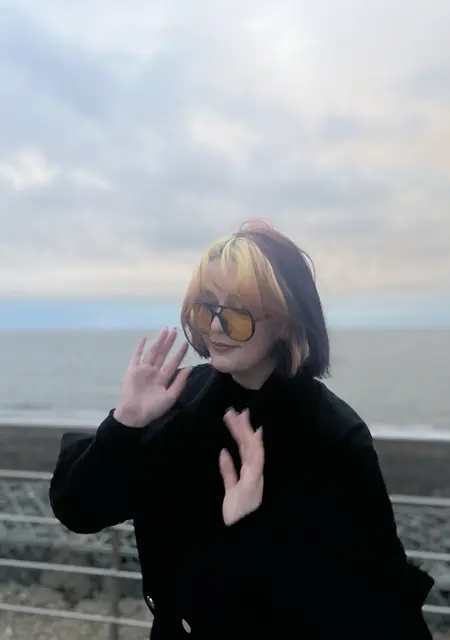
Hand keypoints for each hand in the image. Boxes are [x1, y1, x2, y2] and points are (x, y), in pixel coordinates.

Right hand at [114, 328, 190, 427]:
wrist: (134, 415)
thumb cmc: (153, 409)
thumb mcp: (170, 397)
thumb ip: (179, 382)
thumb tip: (189, 368)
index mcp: (163, 378)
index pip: (173, 363)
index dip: (180, 353)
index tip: (186, 343)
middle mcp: (154, 371)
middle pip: (163, 353)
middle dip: (169, 342)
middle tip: (175, 329)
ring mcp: (143, 369)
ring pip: (152, 352)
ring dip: (158, 341)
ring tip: (165, 330)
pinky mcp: (132, 370)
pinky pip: (136, 356)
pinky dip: (140, 347)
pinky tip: (145, 338)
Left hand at [219, 408, 263, 525]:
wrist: (241, 532)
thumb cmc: (237, 514)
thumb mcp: (231, 489)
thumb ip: (228, 471)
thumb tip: (224, 452)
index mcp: (250, 474)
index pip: (247, 449)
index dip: (244, 432)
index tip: (239, 417)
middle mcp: (255, 474)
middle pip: (250, 446)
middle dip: (244, 428)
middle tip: (237, 411)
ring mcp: (255, 480)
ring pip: (253, 451)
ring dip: (245, 434)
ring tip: (237, 419)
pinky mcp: (252, 487)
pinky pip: (253, 466)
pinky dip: (251, 452)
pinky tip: (243, 441)